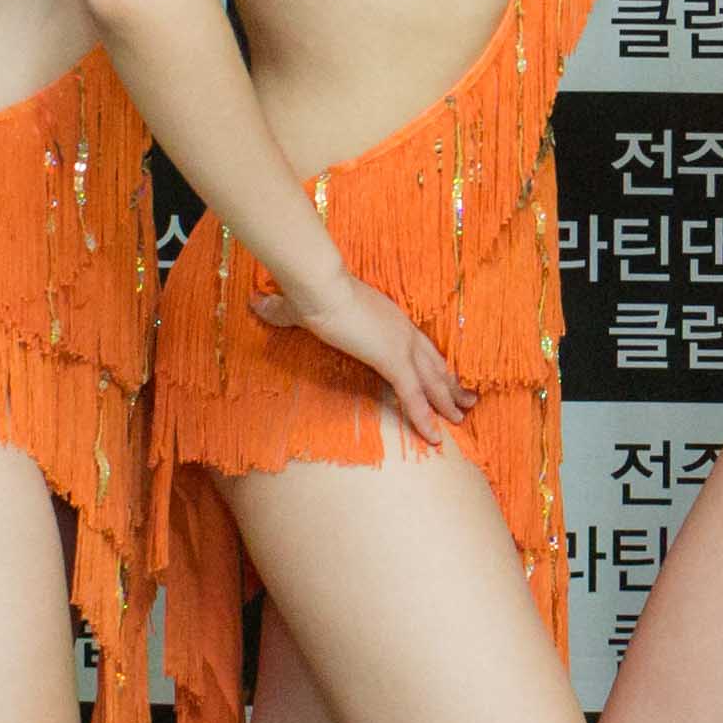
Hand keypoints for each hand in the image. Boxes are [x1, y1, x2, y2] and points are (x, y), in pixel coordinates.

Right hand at [252, 268, 471, 447]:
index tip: (445, 375)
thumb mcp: (298, 304)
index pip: (418, 345)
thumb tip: (256, 304)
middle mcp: (402, 330)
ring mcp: (401, 345)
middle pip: (434, 362)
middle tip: (466, 403)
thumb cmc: (310, 290)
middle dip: (451, 384)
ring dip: (447, 403)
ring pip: (432, 381)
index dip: (433, 362)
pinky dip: (425, 417)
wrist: (318, 284)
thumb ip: (282, 310)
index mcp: (389, 317)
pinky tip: (435, 437)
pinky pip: (413, 396)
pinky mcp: (392, 360)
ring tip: (460, 421)